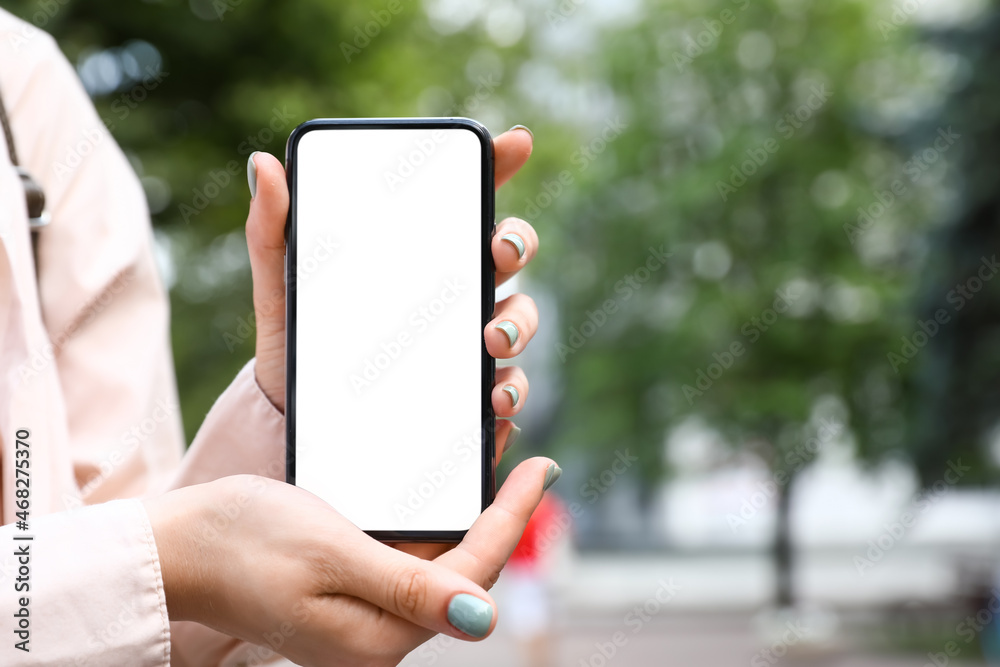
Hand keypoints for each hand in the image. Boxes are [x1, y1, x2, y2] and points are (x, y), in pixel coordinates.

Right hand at [144, 456, 558, 666]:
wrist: (175, 549)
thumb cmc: (244, 543)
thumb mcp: (332, 555)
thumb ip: (410, 586)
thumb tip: (486, 617)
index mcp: (378, 636)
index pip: (472, 574)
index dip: (513, 519)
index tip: (544, 467)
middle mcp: (376, 636)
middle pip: (462, 573)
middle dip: (500, 518)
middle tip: (529, 463)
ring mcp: (361, 617)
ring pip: (438, 565)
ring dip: (468, 517)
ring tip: (497, 464)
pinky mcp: (346, 595)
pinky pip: (406, 561)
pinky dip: (430, 525)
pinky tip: (443, 493)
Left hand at [246, 127, 538, 451]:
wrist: (293, 409)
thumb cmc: (298, 331)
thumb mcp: (282, 279)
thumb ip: (272, 226)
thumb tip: (264, 164)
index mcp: (421, 248)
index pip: (467, 198)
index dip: (497, 165)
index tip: (514, 142)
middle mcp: (455, 287)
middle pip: (509, 252)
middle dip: (517, 242)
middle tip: (498, 251)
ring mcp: (467, 338)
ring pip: (519, 318)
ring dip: (519, 322)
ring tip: (491, 339)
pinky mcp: (467, 391)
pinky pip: (505, 386)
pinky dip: (511, 390)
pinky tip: (495, 398)